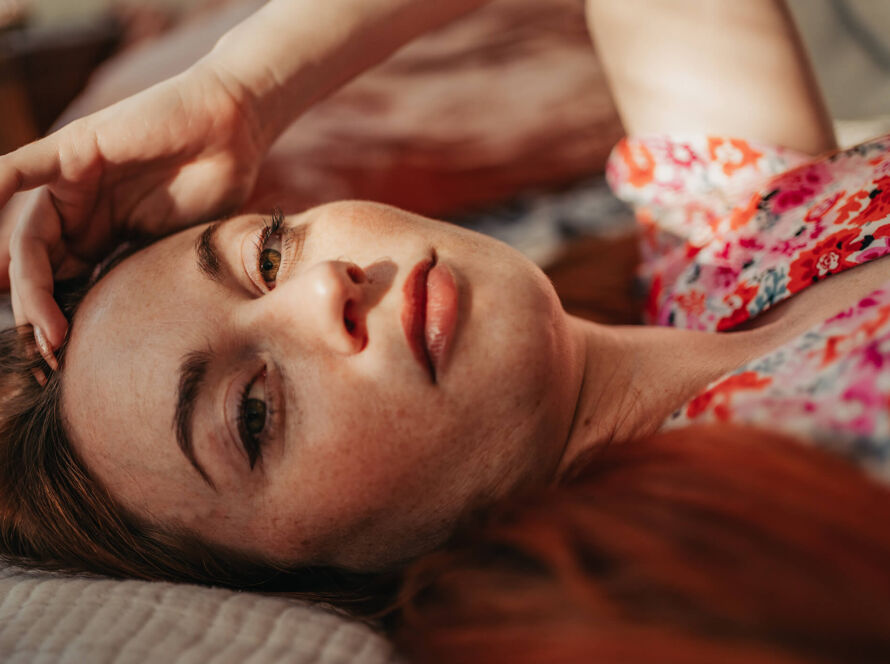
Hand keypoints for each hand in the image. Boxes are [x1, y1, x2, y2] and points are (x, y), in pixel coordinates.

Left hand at [1, 61, 265, 351]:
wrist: (234, 132)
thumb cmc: (217, 187)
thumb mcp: (177, 250)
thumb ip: (144, 278)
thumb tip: (138, 339)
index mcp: (101, 235)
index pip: (62, 282)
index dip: (56, 322)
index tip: (63, 364)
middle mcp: (79, 210)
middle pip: (39, 267)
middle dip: (38, 313)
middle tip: (50, 354)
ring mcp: (73, 180)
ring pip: (30, 237)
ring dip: (29, 285)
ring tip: (43, 329)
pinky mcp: (73, 150)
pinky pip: (16, 173)